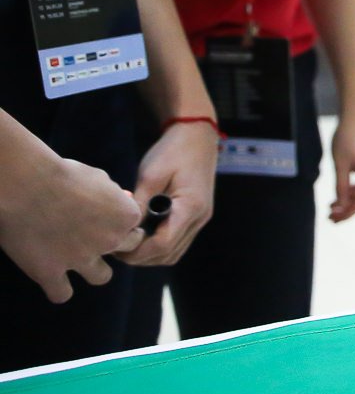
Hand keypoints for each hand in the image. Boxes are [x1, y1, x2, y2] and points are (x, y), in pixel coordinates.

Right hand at [0, 152, 143, 302]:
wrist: (26, 183)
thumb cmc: (61, 173)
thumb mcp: (98, 177)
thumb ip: (115, 194)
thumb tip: (124, 200)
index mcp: (126, 216)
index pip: (135, 225)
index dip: (119, 219)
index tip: (102, 214)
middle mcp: (109, 240)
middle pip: (125, 249)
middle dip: (113, 242)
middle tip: (90, 233)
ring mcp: (81, 259)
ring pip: (101, 277)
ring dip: (93, 269)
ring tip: (77, 259)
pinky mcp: (50, 272)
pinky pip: (61, 294)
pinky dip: (58, 289)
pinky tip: (51, 277)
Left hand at [112, 121, 216, 267]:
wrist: (197, 136)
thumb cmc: (173, 151)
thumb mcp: (151, 175)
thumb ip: (140, 204)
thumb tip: (123, 229)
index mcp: (190, 207)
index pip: (163, 245)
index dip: (137, 252)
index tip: (115, 247)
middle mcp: (199, 218)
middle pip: (168, 255)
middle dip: (141, 257)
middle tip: (115, 248)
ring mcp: (200, 219)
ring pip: (173, 253)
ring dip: (149, 255)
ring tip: (127, 243)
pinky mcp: (196, 217)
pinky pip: (177, 242)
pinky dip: (158, 246)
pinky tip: (142, 235)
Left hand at [328, 114, 354, 221]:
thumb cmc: (346, 138)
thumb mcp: (340, 164)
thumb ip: (340, 186)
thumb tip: (340, 206)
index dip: (347, 213)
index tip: (333, 219)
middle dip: (348, 209)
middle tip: (331, 217)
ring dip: (350, 200)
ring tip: (332, 205)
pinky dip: (354, 190)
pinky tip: (342, 191)